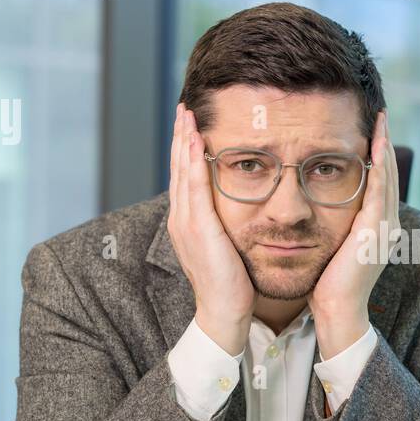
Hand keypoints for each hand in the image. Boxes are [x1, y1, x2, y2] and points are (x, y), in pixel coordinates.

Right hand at [168, 104, 254, 355]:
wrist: (225, 313)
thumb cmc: (233, 283)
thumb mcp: (227, 245)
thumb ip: (226, 224)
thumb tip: (242, 205)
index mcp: (187, 222)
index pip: (184, 176)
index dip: (184, 148)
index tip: (190, 123)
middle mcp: (180, 219)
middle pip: (177, 167)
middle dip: (180, 135)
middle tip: (184, 107)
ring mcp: (185, 223)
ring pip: (181, 172)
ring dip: (183, 140)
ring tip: (187, 114)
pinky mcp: (197, 228)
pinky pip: (193, 187)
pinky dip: (192, 161)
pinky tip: (196, 141)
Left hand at [309, 110, 400, 358]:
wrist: (337, 312)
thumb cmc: (327, 285)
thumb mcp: (333, 246)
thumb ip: (333, 225)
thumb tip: (316, 207)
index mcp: (378, 227)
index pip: (380, 182)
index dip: (378, 154)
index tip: (371, 130)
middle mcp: (387, 225)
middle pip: (389, 174)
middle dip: (385, 142)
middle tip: (380, 114)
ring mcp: (385, 228)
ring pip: (388, 178)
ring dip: (385, 147)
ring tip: (381, 121)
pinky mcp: (376, 232)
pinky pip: (380, 191)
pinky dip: (379, 167)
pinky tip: (375, 147)